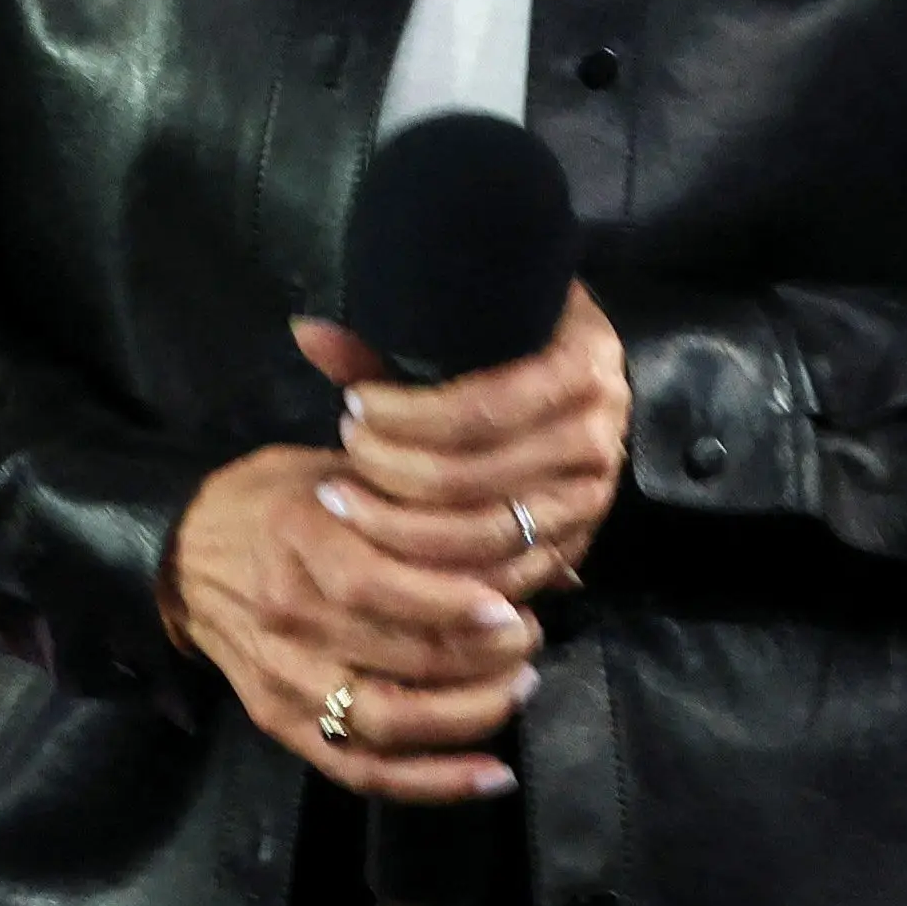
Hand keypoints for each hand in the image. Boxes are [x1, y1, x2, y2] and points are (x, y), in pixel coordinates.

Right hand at [168, 437, 538, 801]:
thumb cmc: (275, 502)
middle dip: (483, 658)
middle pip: (396, 657)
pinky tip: (489, 774)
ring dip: (468, 715)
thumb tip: (533, 532)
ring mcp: (282, 677)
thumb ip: (422, 500)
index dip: (448, 605)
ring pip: (386, 721)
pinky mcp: (280, 722)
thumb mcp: (339, 470)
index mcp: (299, 537)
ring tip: (519, 689)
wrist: (181, 556)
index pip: (373, 585)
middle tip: (530, 640)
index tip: (509, 610)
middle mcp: (286, 614)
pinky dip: (429, 781)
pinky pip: (360, 767)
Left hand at [298, 291, 630, 591]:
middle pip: (476, 478)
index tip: (353, 407)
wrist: (576, 378)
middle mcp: (597, 434)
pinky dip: (440, 573)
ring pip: (485, 536)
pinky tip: (386, 550)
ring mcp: (590, 497)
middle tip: (340, 457)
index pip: (481, 409)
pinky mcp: (576, 543)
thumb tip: (308, 334)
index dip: (407, 417)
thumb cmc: (509, 346)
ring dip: (400, 528)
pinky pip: (503, 575)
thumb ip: (387, 343)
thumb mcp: (465, 330)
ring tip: (344, 500)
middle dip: (391, 473)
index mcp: (581, 365)